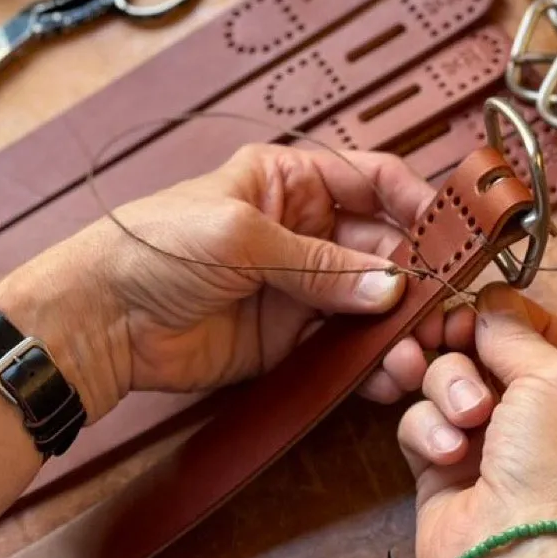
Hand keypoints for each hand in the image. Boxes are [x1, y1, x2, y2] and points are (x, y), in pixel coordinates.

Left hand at [0, 144, 464, 422]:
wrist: (100, 321)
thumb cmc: (154, 248)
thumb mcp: (241, 238)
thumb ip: (320, 264)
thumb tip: (390, 287)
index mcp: (294, 182)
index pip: (375, 181)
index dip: (418, 202)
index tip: (455, 234)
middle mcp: (308, 231)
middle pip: (386, 248)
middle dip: (420, 278)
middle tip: (447, 310)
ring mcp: (304, 288)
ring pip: (374, 303)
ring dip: (401, 327)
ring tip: (419, 353)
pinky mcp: (292, 340)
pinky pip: (346, 347)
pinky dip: (372, 363)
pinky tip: (390, 376)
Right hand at [397, 284, 556, 557]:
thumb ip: (519, 332)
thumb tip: (487, 308)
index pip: (555, 335)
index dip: (516, 315)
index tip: (482, 303)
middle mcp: (552, 422)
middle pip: (493, 352)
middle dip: (467, 345)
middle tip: (445, 335)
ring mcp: (496, 445)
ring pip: (450, 379)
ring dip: (450, 387)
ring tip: (465, 419)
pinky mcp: (445, 468)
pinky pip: (423, 421)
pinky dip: (430, 430)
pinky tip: (447, 453)